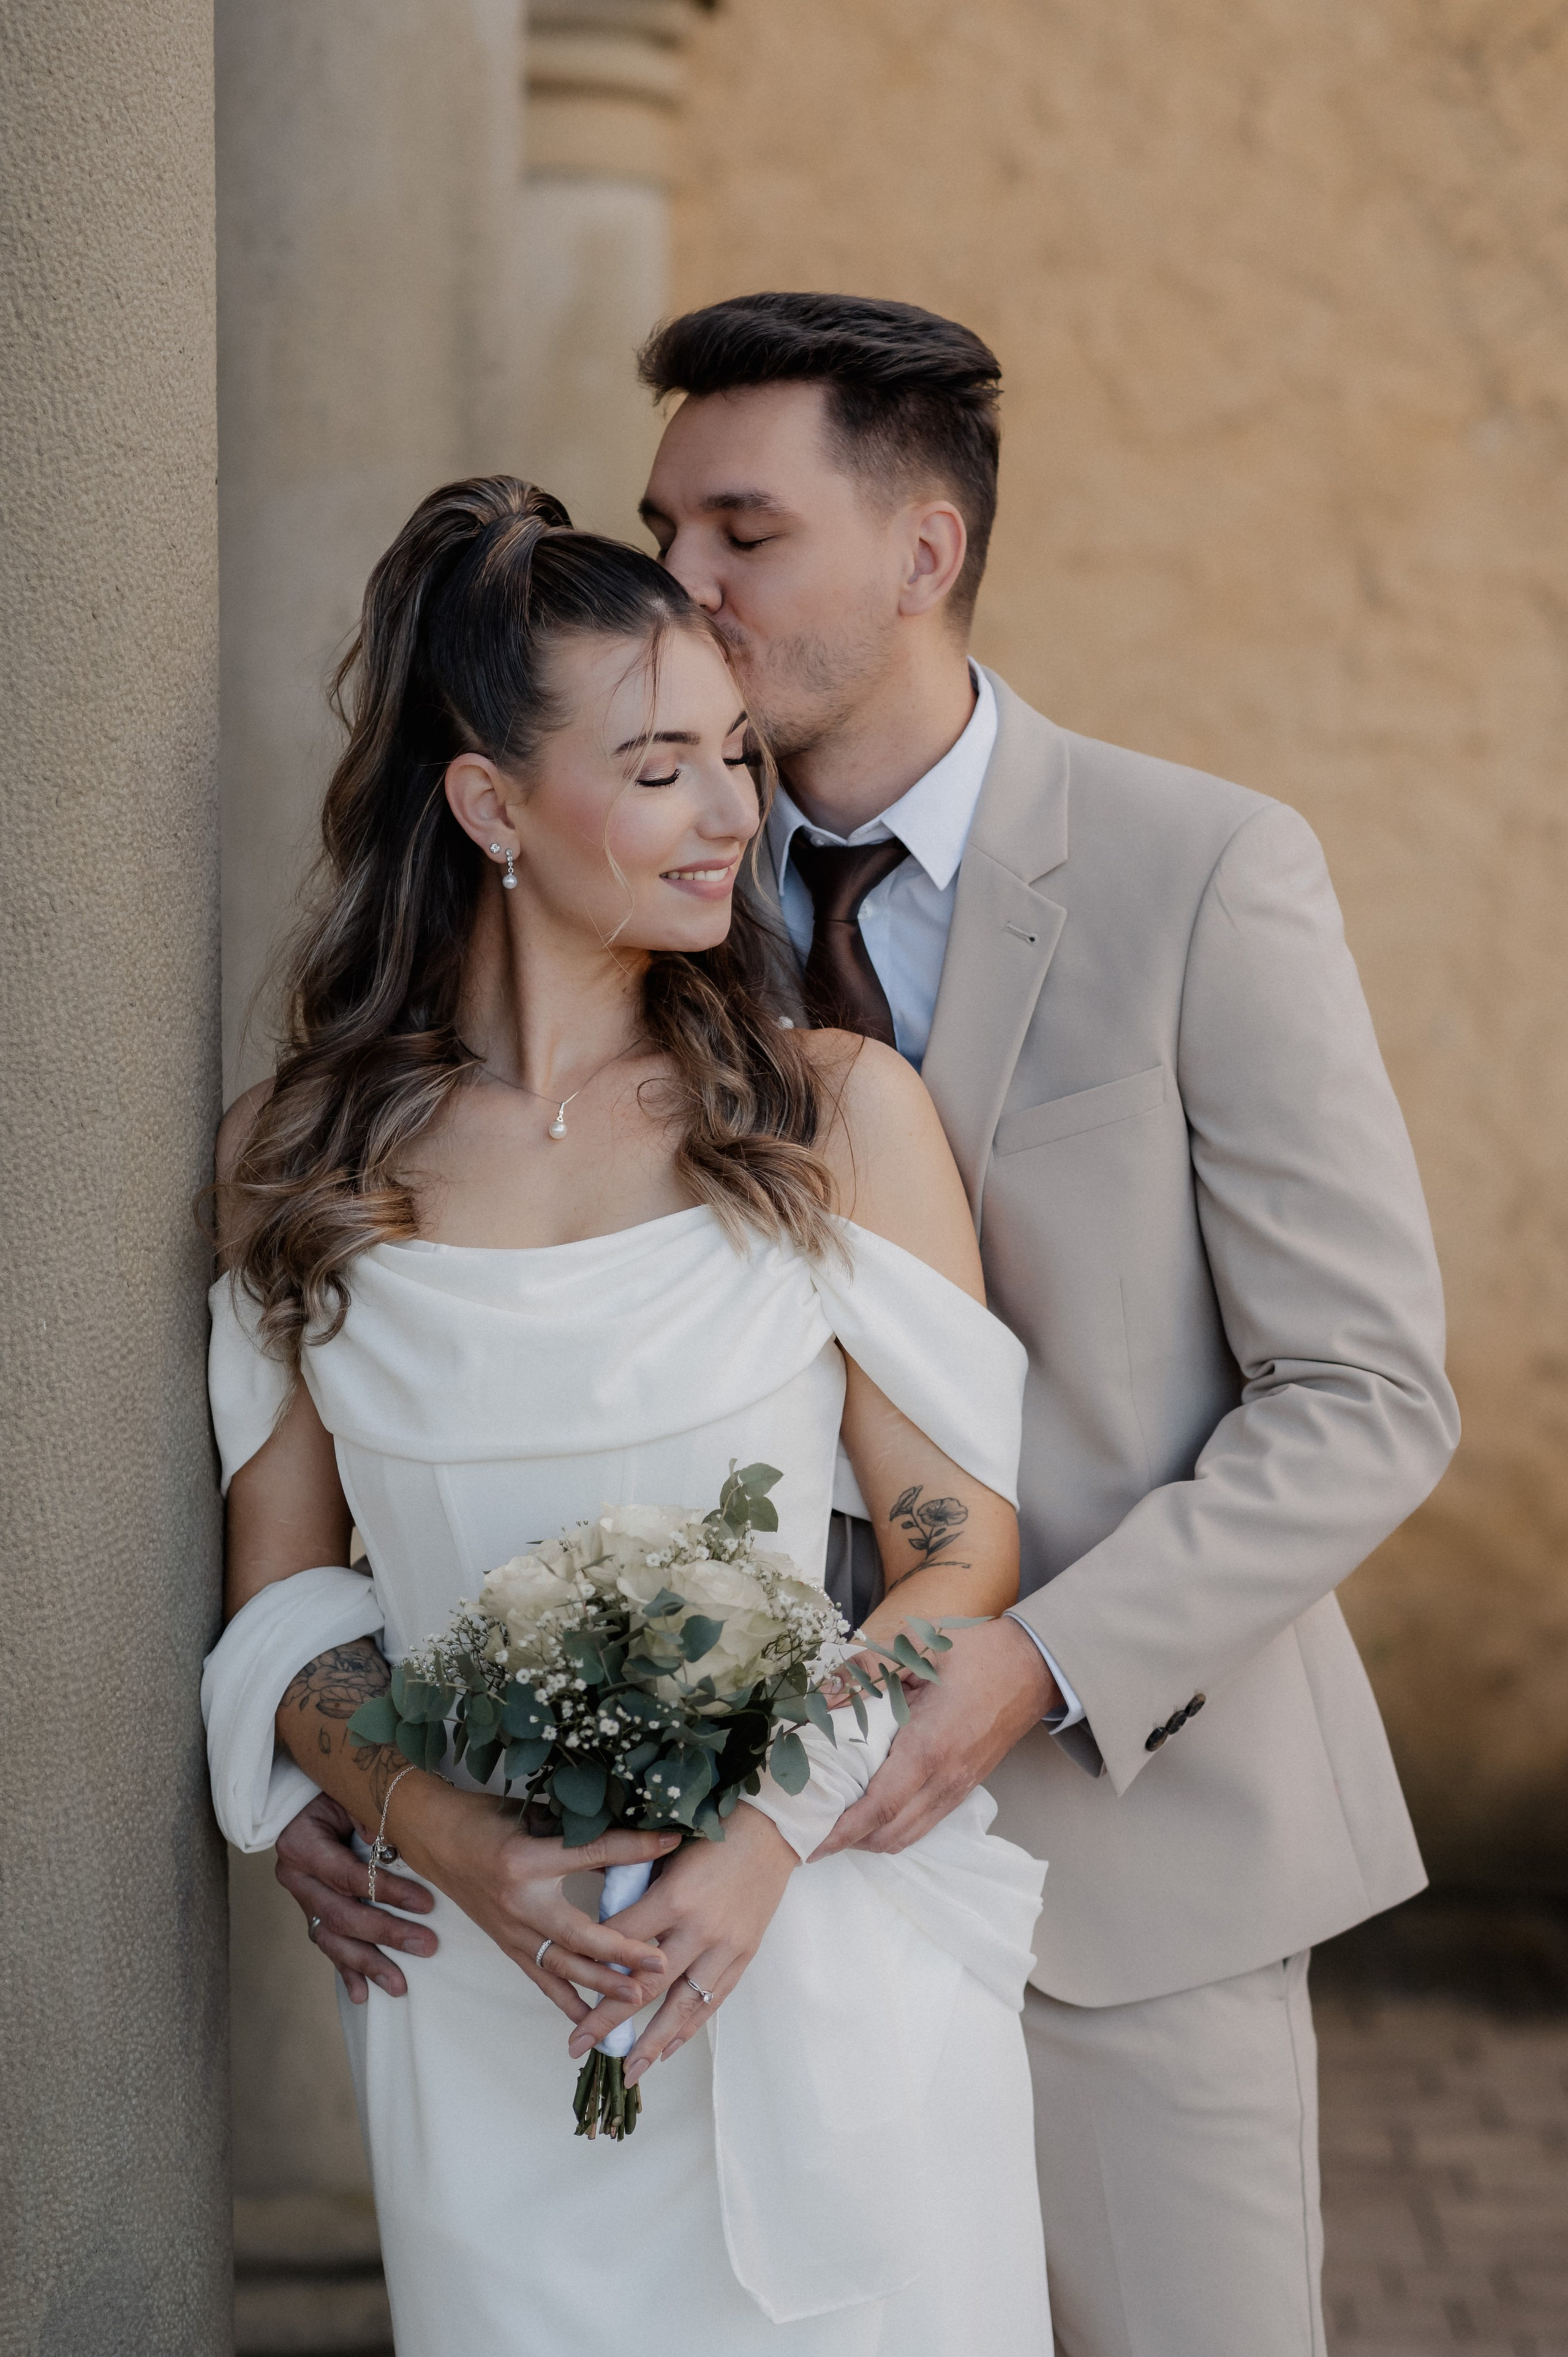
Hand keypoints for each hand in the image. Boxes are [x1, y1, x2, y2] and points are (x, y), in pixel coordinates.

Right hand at [275, 1792, 438, 2004]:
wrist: (300, 1803)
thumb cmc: (332, 1795)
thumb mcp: (347, 1795)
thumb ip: (366, 1816)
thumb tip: (386, 1844)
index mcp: (302, 1846)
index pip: (349, 1876)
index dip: (388, 1891)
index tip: (426, 1904)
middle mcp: (296, 1878)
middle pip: (342, 1915)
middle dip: (385, 1934)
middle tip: (425, 1946)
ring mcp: (303, 1901)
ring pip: (333, 1940)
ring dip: (367, 1964)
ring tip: (398, 1986)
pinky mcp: (311, 1915)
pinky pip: (327, 1946)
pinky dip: (345, 1972)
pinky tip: (361, 1995)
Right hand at [394, 1777, 680, 2030]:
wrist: (434, 1839)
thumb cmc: (483, 1819)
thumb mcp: (532, 1814)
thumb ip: (577, 1831)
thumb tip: (630, 1834)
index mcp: (528, 1858)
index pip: (592, 1853)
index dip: (634, 1847)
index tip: (671, 1842)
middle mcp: (520, 1903)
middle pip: (579, 1933)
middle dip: (622, 1951)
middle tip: (660, 1962)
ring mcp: (511, 1930)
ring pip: (562, 1965)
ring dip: (600, 1985)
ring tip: (637, 1997)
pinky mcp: (506, 1945)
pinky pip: (540, 1978)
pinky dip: (565, 2001)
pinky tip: (589, 2020)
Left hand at [564, 1804, 796, 2085]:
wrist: (771, 1830)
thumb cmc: (712, 1833)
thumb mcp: (666, 1851)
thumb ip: (634, 1884)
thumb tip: (598, 1914)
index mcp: (674, 1896)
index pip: (621, 1940)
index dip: (592, 1963)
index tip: (565, 1983)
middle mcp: (699, 1929)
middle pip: (646, 1985)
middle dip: (609, 2018)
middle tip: (577, 2045)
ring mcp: (725, 1947)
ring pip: (682, 2006)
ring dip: (653, 2043)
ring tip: (628, 2072)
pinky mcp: (743, 1955)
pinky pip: (712, 2001)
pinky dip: (688, 2028)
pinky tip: (668, 2050)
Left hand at [812, 1616, 1056, 1857]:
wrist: (1032, 1667)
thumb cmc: (976, 1654)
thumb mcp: (919, 1645)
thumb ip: (867, 1669)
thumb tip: (823, 1695)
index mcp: (929, 1747)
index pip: (879, 1807)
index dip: (841, 1831)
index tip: (810, 1842)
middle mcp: (945, 1779)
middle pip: (890, 1834)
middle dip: (847, 1842)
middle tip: (810, 1833)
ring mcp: (959, 1788)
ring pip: (908, 1836)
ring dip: (870, 1839)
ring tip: (836, 1825)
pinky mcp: (965, 1788)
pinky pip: (924, 1823)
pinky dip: (893, 1828)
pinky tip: (871, 1810)